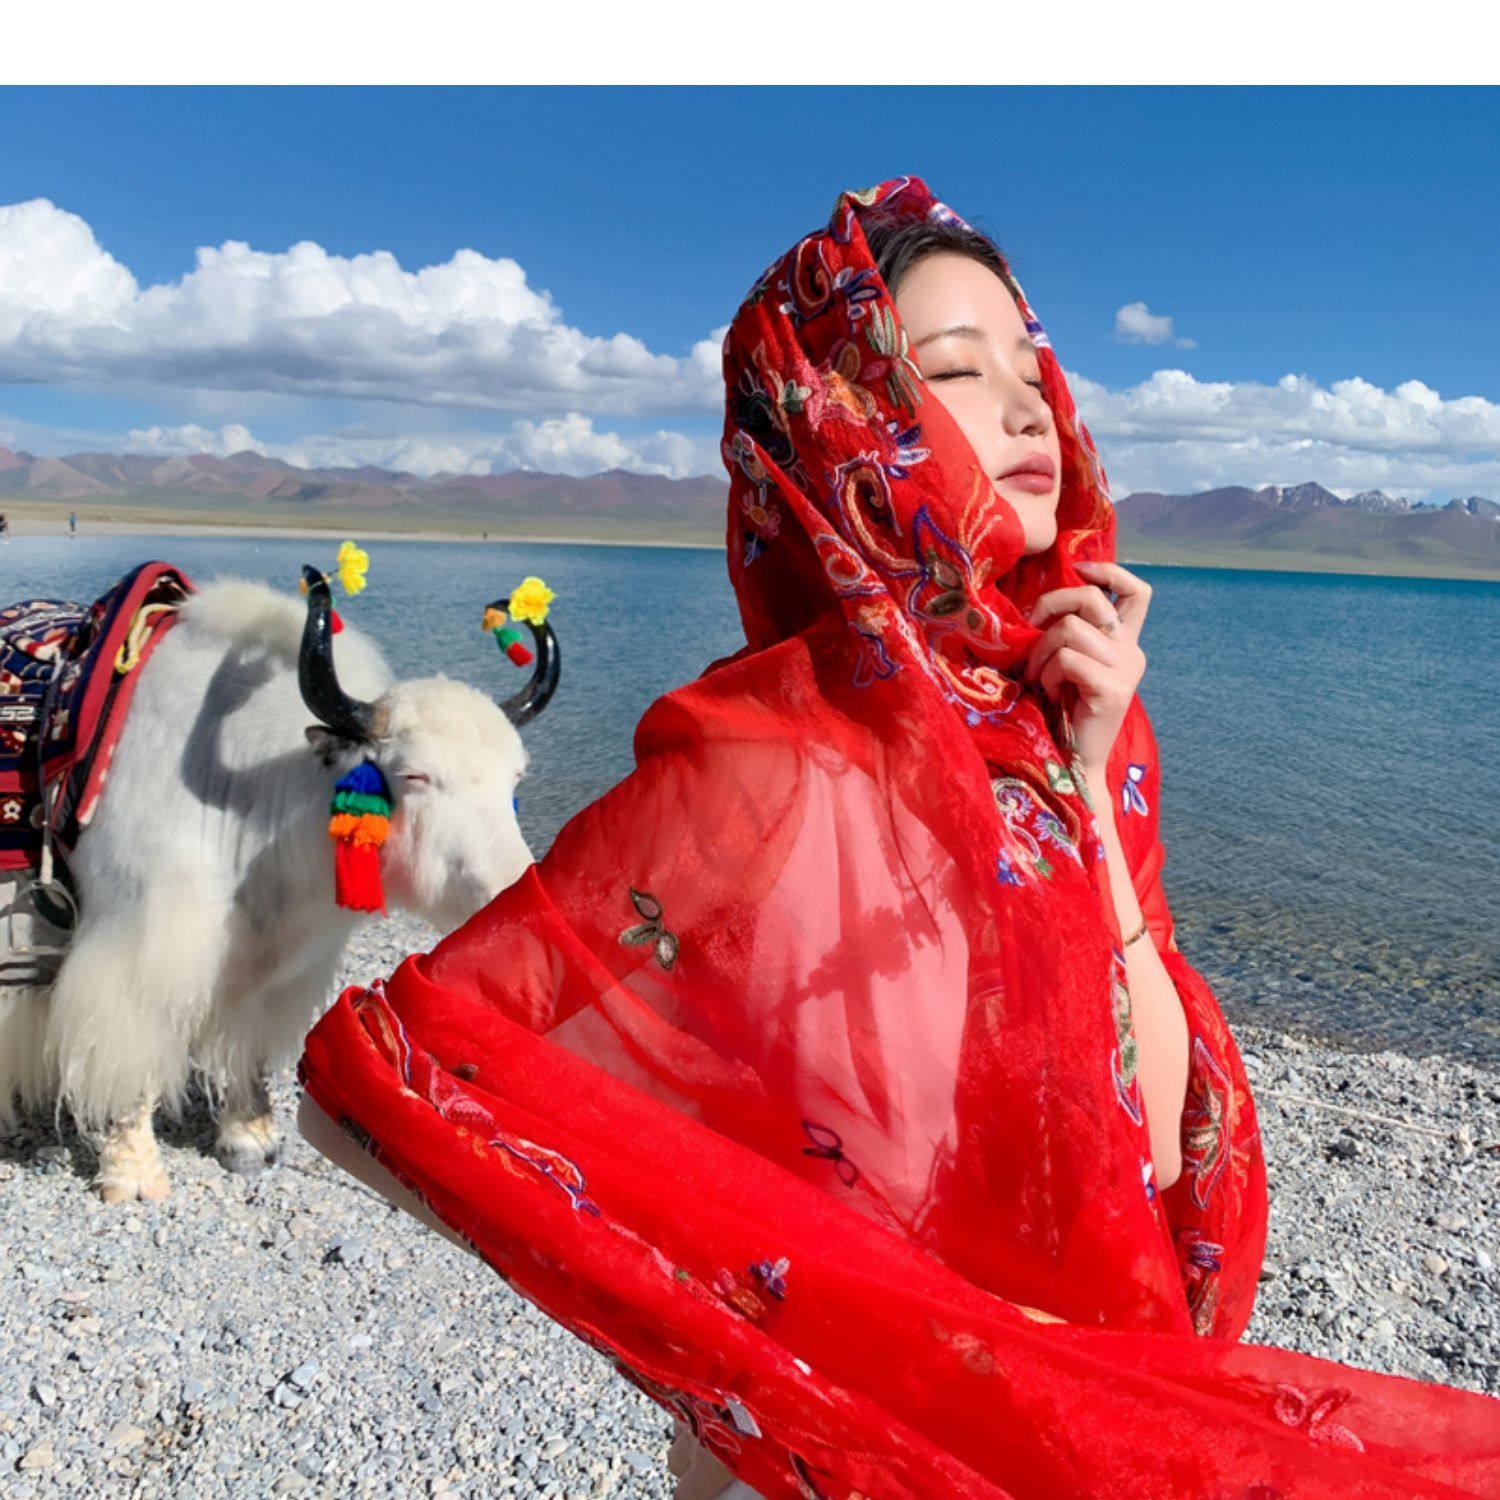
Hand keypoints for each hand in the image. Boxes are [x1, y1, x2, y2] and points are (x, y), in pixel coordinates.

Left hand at [1021, 560, 1151, 776]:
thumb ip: (1070, 634)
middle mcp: (1132, 653)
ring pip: (1070, 629)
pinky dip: (1048, 676)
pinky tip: (1049, 695)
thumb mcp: (1068, 664)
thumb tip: (1041, 604)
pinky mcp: (1112, 690)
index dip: (1108, 571)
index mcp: (1125, 643)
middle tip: (1030, 633)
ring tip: (1040, 679)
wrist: (1074, 764)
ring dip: (1041, 653)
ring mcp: (1126, 671)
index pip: (1136, 591)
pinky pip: (1066, 660)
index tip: (1077, 570)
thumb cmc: (1061, 712)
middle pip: (1089, 600)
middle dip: (1049, 607)